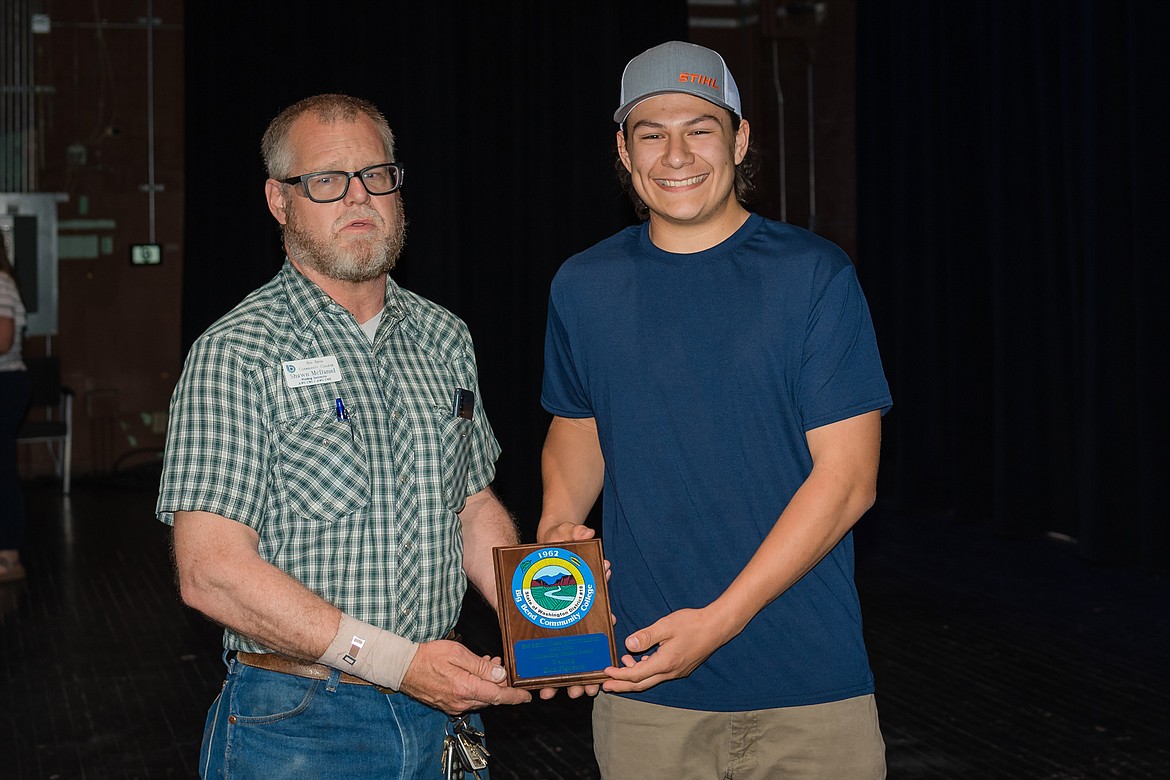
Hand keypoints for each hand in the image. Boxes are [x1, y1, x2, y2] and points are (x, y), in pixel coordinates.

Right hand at [400, 639, 530, 714]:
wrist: (403, 668)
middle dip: (500, 683)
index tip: (527, 695)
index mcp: (466, 688)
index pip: (498, 696)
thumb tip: (500, 674)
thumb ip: (480, 666)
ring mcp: (454, 705)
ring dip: (488, 684)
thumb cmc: (427, 657)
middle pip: (491, 697)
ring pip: (481, 698)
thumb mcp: (458, 654)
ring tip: (487, 665)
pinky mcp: (448, 704)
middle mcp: (461, 701)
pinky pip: (469, 698)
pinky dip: (476, 687)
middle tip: (501, 666)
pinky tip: (473, 674)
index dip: (515, 696)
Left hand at [533, 523, 612, 699]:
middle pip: (583, 646)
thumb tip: (585, 531)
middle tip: (578, 692)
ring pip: (566, 655)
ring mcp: (561, 619)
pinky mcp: (544, 623)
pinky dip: (545, 667)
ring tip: (554, 694)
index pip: (599, 621)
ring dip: (563, 676)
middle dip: (581, 671)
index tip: (599, 663)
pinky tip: (539, 685)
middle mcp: (577, 611)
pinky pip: (546, 650)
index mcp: (587, 596)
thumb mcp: (564, 533)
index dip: (599, 641)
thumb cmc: (558, 541)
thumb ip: (574, 533)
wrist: (538, 545)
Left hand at [601, 607, 730, 693]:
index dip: (619, 675)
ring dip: (634, 677)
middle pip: (641, 684)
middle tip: (605, 685)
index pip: (636, 675)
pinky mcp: (681, 668)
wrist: (717, 627)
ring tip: (621, 666)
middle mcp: (670, 672)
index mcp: (665, 663)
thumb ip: (646, 636)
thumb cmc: (692, 623)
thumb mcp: (666, 625)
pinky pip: (659, 675)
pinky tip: (641, 660)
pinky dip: (646, 671)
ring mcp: (677, 672)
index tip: (605, 671)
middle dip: (622, 685)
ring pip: (650, 680)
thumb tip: (628, 644)